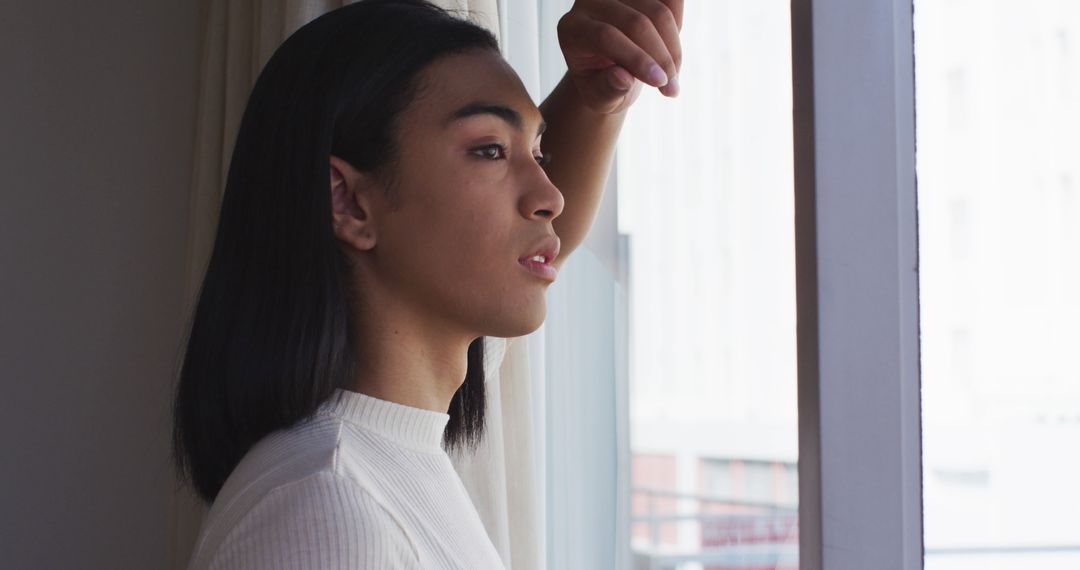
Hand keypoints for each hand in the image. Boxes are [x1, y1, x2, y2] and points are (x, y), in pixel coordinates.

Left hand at [556, 0, 683, 114]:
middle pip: (636, 23)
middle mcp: (590, 2)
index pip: (606, 37)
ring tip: (673, 78)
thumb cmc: (601, 84)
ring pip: (658, 11)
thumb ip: (607, 90)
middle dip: (660, 57)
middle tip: (670, 88)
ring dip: (673, 48)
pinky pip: (670, 0)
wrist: (610, 68)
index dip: (636, 59)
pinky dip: (679, 24)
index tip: (659, 82)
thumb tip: (622, 78)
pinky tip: (675, 51)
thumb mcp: (599, 97)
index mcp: (572, 29)